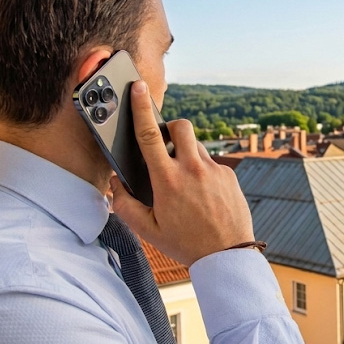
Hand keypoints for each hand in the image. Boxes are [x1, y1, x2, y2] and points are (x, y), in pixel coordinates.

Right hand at [109, 80, 255, 265]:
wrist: (227, 255)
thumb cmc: (185, 244)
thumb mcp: (148, 231)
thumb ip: (125, 206)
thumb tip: (114, 184)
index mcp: (168, 180)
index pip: (149, 135)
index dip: (142, 108)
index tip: (137, 88)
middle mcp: (192, 169)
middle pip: (180, 126)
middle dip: (170, 128)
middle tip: (164, 146)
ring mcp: (214, 170)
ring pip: (196, 145)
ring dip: (186, 153)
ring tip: (184, 181)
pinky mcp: (229, 175)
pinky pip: (212, 163)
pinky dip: (203, 171)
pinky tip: (202, 194)